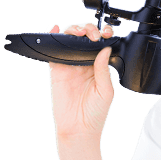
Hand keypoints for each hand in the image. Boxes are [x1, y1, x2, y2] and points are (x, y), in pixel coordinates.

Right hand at [48, 22, 114, 159]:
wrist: (79, 130)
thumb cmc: (95, 114)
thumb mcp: (106, 91)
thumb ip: (103, 70)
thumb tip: (105, 49)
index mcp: (99, 67)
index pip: (101, 45)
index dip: (103, 35)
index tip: (106, 34)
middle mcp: (84, 64)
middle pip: (84, 38)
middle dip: (89, 29)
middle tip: (93, 35)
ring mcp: (70, 66)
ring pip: (69, 40)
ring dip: (74, 30)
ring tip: (79, 32)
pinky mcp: (56, 70)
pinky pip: (53, 51)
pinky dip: (54, 37)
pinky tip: (57, 30)